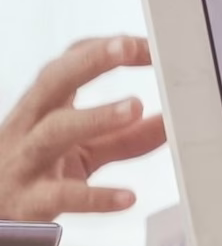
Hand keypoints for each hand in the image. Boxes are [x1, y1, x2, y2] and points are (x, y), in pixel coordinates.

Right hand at [0, 37, 165, 219]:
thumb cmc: (37, 174)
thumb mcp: (82, 151)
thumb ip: (125, 137)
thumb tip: (172, 123)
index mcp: (43, 109)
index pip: (66, 65)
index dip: (101, 49)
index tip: (144, 44)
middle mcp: (30, 128)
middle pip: (54, 83)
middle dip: (90, 60)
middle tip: (126, 47)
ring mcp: (27, 162)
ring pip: (55, 132)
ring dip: (96, 116)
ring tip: (136, 107)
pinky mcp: (30, 201)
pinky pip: (63, 195)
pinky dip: (96, 196)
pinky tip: (127, 197)